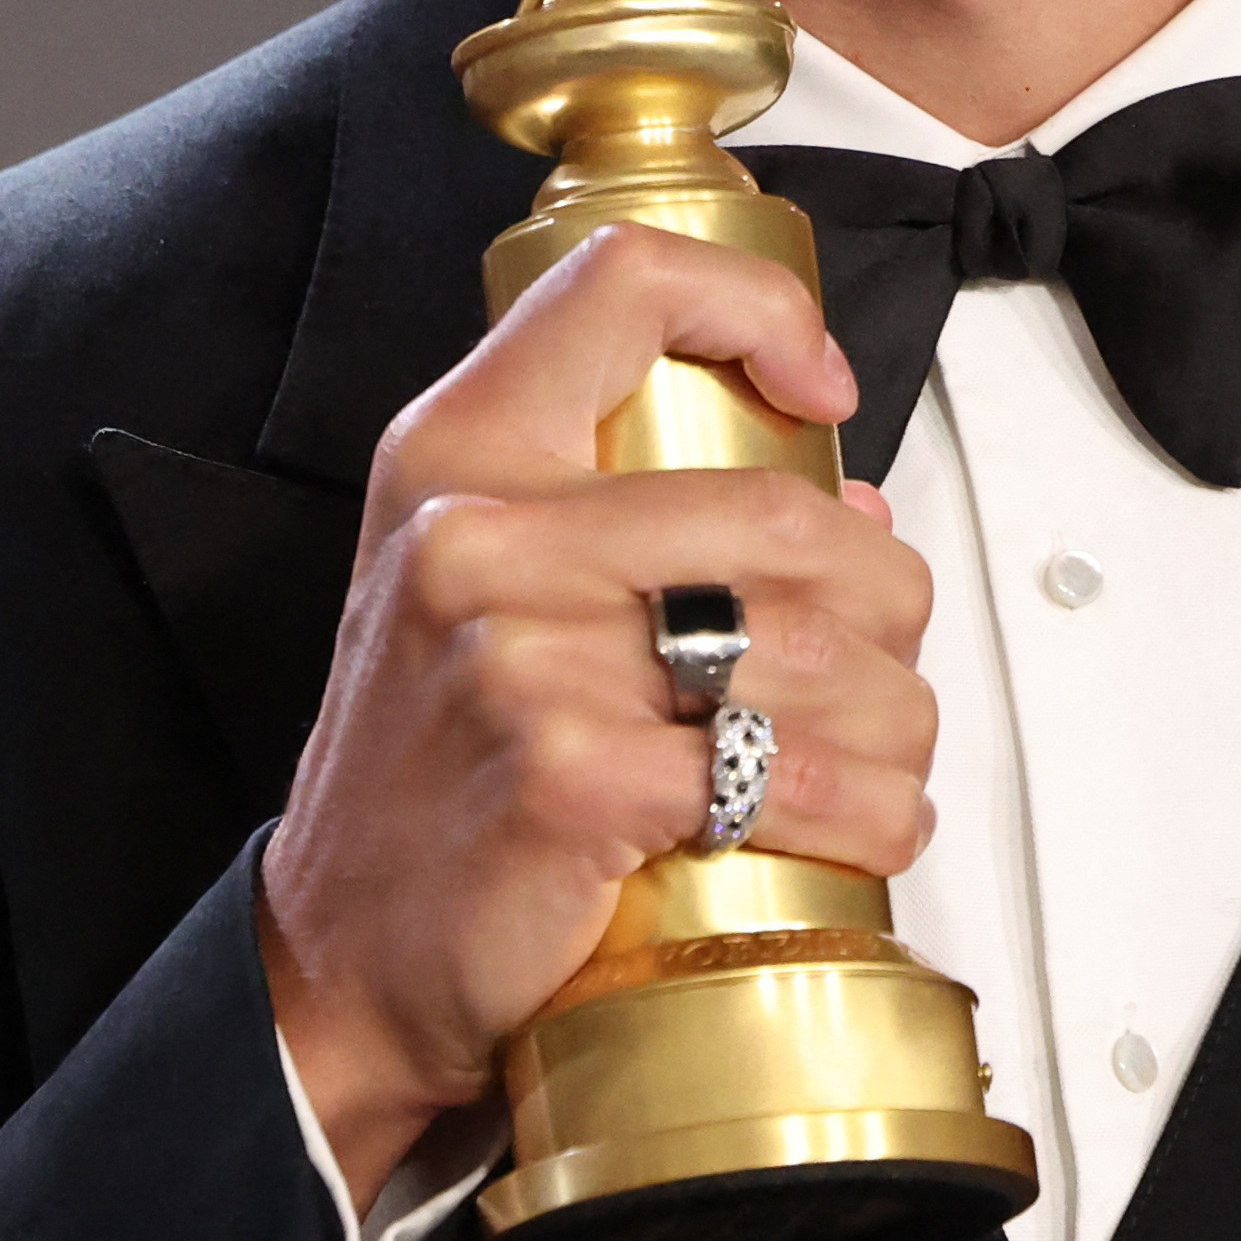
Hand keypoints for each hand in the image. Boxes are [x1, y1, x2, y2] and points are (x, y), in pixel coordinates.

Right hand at [257, 223, 937, 1202]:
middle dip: (886, 594)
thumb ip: (639, 517)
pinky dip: (873, 810)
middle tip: (892, 650)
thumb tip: (850, 510)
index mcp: (457, 452)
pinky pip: (789, 776)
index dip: (757, 311)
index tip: (822, 390)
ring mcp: (522, 657)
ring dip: (897, 715)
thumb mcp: (483, 590)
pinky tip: (875, 823)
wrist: (342, 955)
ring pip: (812, 647)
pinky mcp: (571, 779)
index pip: (624, 284)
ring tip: (891, 753)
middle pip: (780, 510)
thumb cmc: (430, 768)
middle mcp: (477, 534)